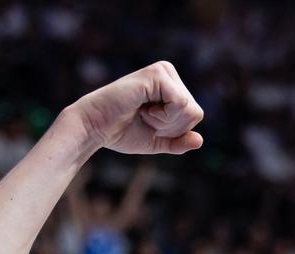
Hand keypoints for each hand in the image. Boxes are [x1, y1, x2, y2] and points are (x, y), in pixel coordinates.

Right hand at [66, 61, 203, 154]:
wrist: (95, 128)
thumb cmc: (122, 132)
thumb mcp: (157, 141)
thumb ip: (179, 142)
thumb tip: (199, 140)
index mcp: (171, 85)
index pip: (195, 115)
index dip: (175, 130)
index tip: (149, 122)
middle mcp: (168, 73)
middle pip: (195, 112)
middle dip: (171, 127)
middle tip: (144, 118)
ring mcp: (163, 71)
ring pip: (189, 109)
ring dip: (165, 122)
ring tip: (142, 112)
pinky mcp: (157, 74)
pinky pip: (180, 104)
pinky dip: (163, 116)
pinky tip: (142, 108)